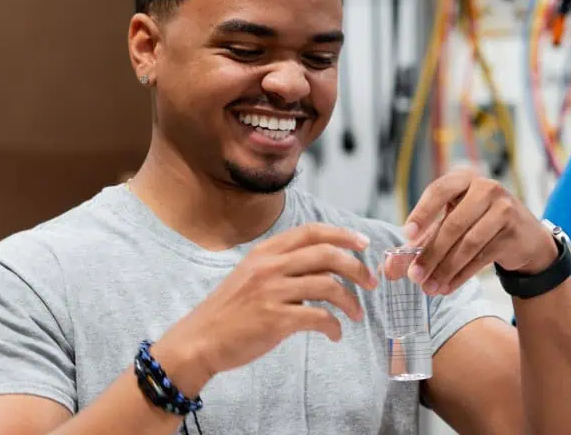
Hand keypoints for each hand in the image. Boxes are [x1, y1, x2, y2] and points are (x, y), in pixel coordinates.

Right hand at [158, 223, 377, 384]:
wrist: (200, 339)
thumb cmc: (230, 310)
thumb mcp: (251, 274)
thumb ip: (282, 265)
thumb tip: (323, 270)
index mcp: (265, 251)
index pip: (312, 231)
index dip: (342, 235)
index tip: (363, 244)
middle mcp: (269, 266)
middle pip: (327, 255)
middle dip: (357, 268)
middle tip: (370, 283)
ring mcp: (272, 292)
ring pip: (328, 286)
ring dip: (351, 302)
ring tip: (356, 315)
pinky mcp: (275, 319)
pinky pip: (319, 317)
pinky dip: (334, 326)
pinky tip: (335, 334)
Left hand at [401, 168, 557, 295]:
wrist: (525, 237)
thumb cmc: (479, 224)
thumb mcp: (452, 222)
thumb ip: (425, 239)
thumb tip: (394, 263)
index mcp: (464, 179)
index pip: (439, 190)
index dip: (422, 212)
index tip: (407, 235)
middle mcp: (486, 189)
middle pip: (452, 224)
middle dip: (430, 254)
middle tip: (414, 276)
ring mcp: (503, 209)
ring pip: (467, 244)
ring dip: (445, 269)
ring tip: (429, 287)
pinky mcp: (512, 233)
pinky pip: (481, 258)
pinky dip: (461, 275)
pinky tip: (446, 287)